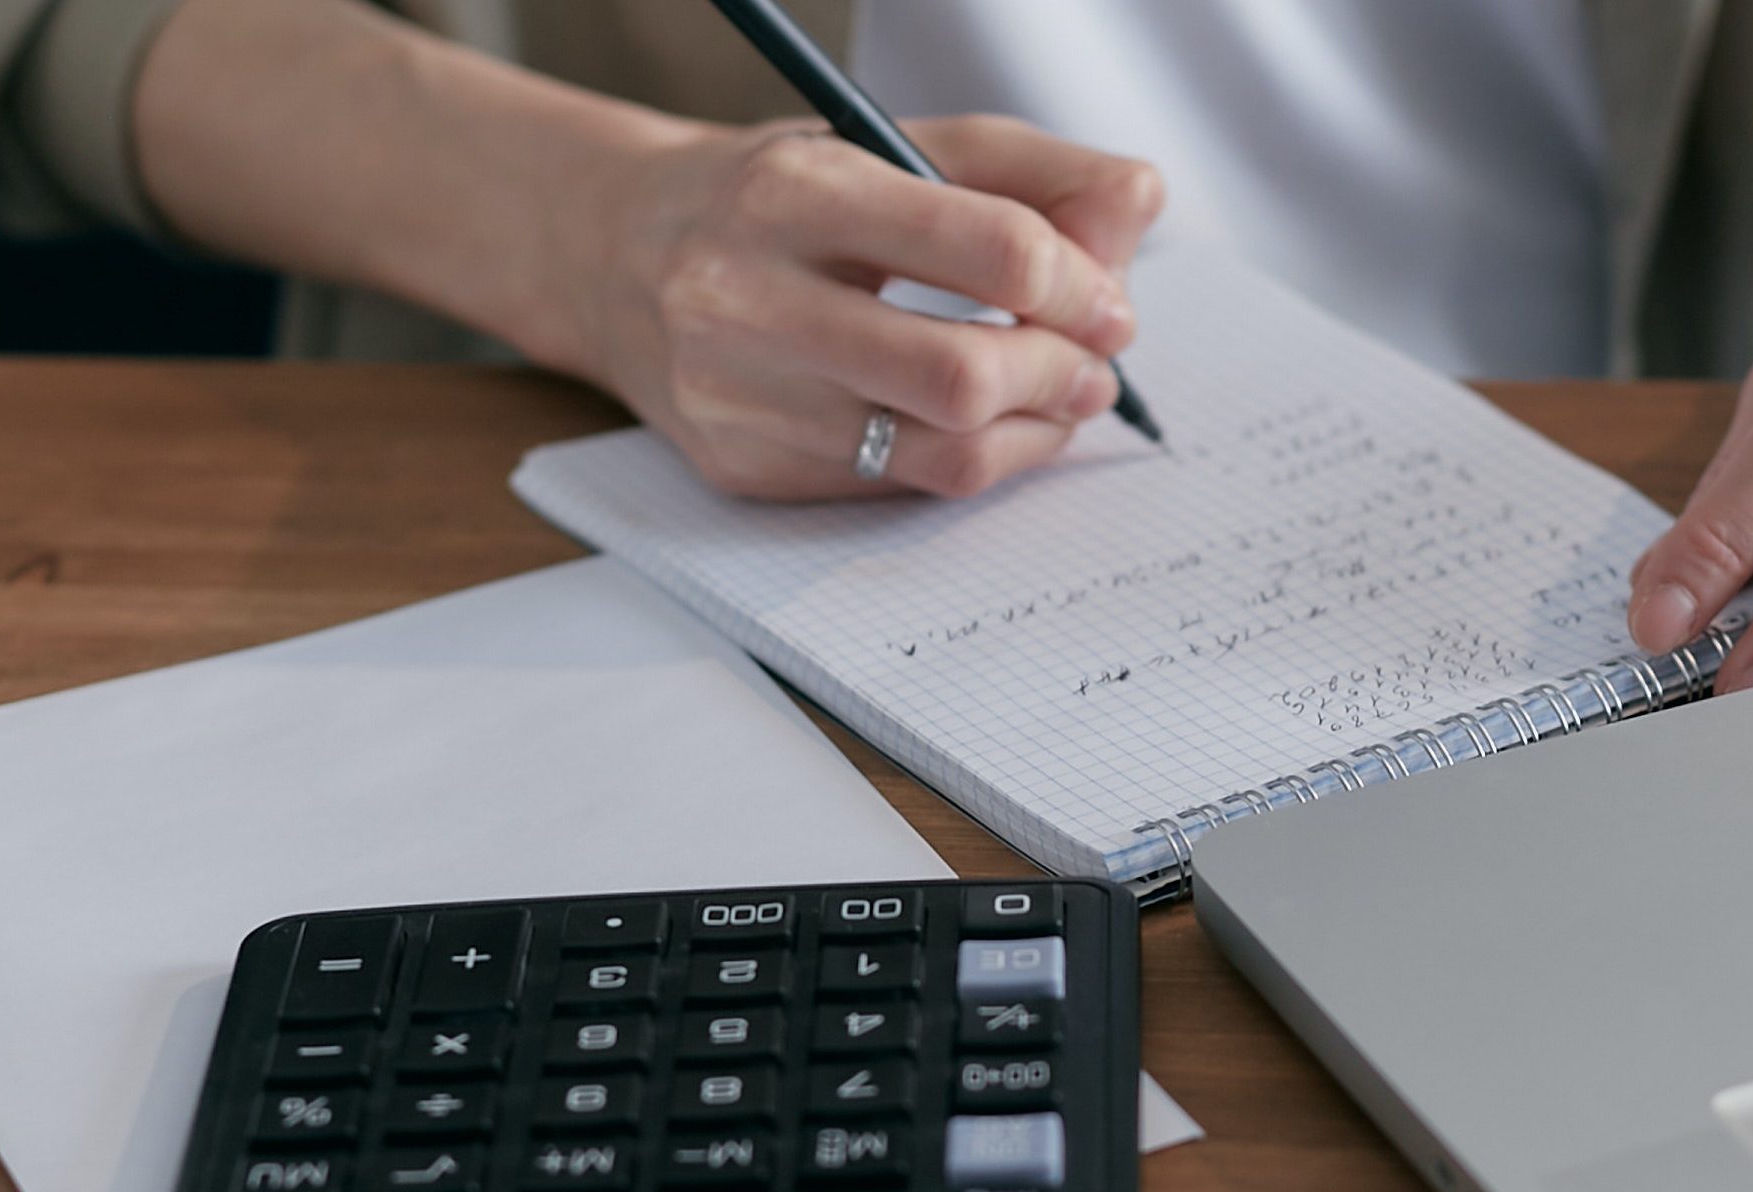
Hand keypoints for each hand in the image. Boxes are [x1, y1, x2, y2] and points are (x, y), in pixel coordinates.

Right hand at [565, 114, 1162, 500]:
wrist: (614, 255)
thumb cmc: (781, 198)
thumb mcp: (893, 144)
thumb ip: (1032, 172)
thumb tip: (1138, 212)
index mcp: (795, 192)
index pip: (990, 247)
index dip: (1079, 284)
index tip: (1108, 301)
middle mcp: (746, 296)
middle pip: (963, 375)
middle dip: (1059, 374)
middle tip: (1093, 365)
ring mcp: (735, 396)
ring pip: (940, 453)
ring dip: (1032, 432)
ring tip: (1055, 396)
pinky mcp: (740, 468)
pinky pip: (896, 487)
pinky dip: (967, 459)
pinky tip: (981, 423)